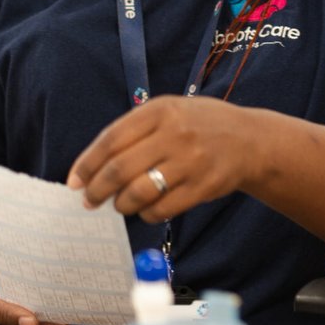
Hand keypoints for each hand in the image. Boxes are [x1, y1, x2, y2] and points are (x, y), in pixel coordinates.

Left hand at [67, 96, 259, 220]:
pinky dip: (146, 214)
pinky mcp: (203, 186)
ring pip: (138, 193)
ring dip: (121, 204)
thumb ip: (134, 130)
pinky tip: (147, 208)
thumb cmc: (200, 126)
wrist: (251, 140)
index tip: (74, 181)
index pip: (112, 139)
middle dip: (97, 190)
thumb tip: (91, 166)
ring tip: (120, 204)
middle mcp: (175, 134)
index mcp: (161, 110)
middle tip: (89, 201)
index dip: (87, 163)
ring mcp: (191, 161)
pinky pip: (162, 209)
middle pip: (120, 169)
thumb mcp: (170, 112)